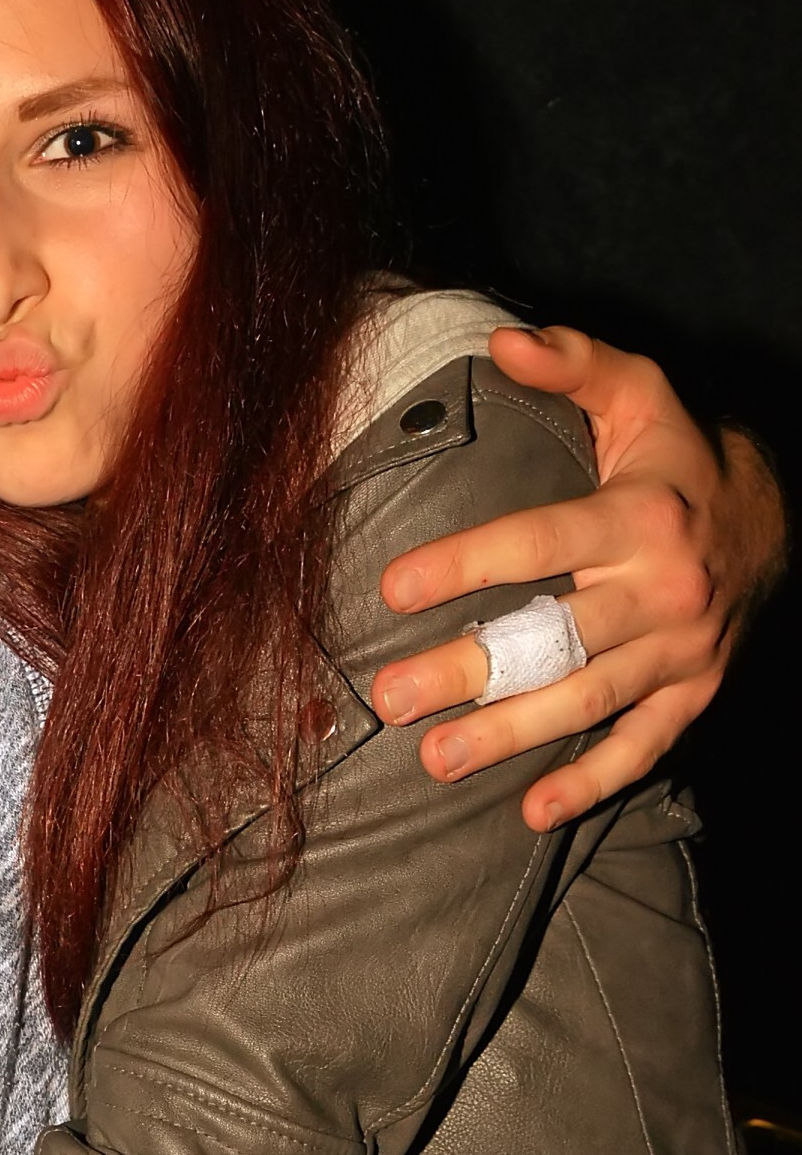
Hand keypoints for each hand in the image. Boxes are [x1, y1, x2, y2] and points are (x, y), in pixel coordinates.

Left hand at [370, 326, 787, 829]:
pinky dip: (593, 782)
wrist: (774, 520)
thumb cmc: (676, 457)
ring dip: (511, 735)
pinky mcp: (694, 693)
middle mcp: (664, 589)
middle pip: (557, 636)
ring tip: (434, 759)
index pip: (542, 542)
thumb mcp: (638, 394)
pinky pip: (644, 747)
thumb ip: (572, 362)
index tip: (394, 589)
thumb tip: (501, 342)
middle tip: (391, 699)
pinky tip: (533, 812)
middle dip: (470, 672)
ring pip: (590, 699)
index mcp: (641, 516)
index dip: (467, 562)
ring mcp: (682, 650)